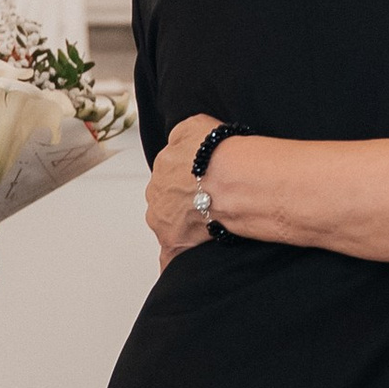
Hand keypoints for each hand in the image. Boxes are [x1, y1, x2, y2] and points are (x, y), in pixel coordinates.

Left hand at [148, 113, 220, 261]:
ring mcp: (163, 221)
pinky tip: (185, 263)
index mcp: (163, 167)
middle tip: (209, 204)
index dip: (189, 180)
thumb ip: (182, 136)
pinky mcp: (175, 244)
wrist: (231, 180)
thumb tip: (181, 142)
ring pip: (168, 225)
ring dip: (182, 227)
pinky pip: (169, 257)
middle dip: (182, 204)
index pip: (171, 174)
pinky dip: (175, 260)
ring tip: (206, 228)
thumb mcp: (195, 125)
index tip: (203, 183)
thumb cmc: (221, 155)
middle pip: (166, 201)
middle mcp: (157, 193)